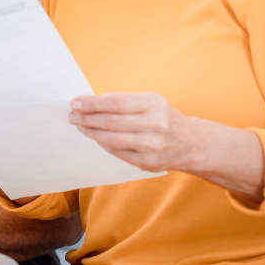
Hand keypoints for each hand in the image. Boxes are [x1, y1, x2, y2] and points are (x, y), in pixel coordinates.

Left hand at [69, 92, 195, 171]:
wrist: (191, 144)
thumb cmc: (163, 118)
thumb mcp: (150, 102)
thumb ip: (123, 102)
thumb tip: (90, 103)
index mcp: (154, 104)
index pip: (115, 102)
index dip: (92, 103)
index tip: (75, 103)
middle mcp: (155, 124)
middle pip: (111, 121)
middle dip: (87, 118)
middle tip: (72, 116)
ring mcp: (152, 145)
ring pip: (111, 139)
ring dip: (91, 132)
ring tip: (80, 126)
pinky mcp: (148, 162)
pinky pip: (117, 152)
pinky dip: (103, 144)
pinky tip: (95, 137)